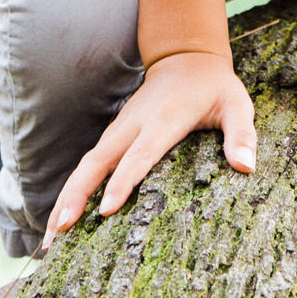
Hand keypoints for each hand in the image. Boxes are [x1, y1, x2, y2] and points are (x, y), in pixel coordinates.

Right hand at [44, 50, 255, 248]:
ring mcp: (119, 131)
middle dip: (75, 196)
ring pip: (86, 165)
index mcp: (163, 120)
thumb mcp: (236, 105)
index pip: (140, 155)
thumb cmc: (214, 88)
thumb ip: (241, 134)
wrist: (185, 58)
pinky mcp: (113, 137)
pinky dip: (72, 191)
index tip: (105, 211)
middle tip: (58, 233)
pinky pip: (89, 166)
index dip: (123, 182)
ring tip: (49, 239)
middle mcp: (133, 126)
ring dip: (66, 198)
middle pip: (97, 162)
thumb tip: (246, 167)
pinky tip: (62, 221)